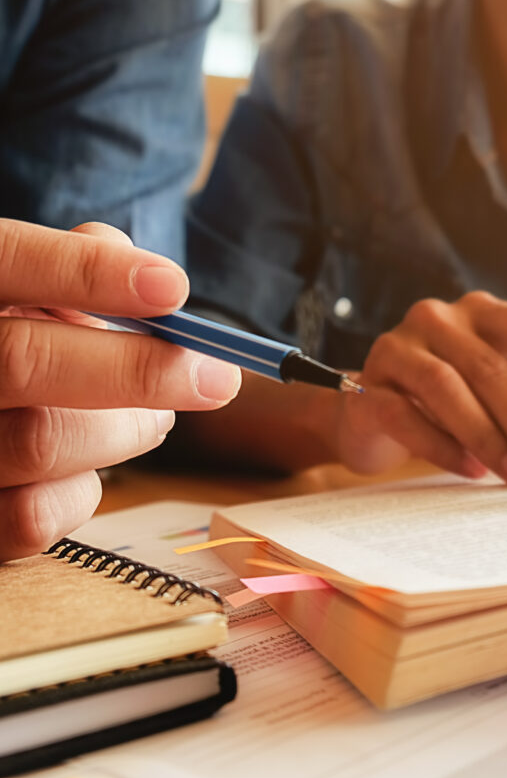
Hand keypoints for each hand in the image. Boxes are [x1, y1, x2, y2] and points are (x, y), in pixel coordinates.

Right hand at [1, 220, 241, 558]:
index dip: (88, 272)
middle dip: (139, 370)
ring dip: (127, 430)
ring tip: (156, 418)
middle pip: (24, 362)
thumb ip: (75, 271)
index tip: (174, 288)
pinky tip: (90, 467)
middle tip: (215, 377)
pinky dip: (84, 491)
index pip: (7, 261)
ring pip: (42, 442)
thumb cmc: (8, 343)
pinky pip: (32, 517)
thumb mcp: (21, 293)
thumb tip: (158, 283)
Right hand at [337, 291, 506, 483]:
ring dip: (490, 438)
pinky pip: (407, 416)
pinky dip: (444, 448)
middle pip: (492, 367)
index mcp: (483, 313)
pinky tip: (473, 471)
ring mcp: (399, 347)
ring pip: (448, 388)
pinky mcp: (368, 386)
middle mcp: (439, 318)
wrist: (372, 414)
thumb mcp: (496, 394)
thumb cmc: (449, 404)